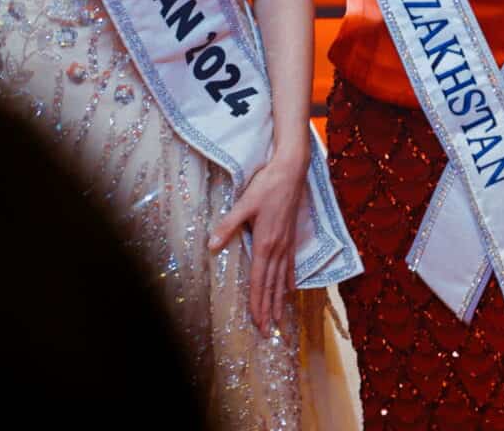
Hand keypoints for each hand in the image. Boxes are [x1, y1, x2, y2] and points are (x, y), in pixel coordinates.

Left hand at [207, 141, 309, 335]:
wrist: (291, 171)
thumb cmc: (267, 185)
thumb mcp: (244, 203)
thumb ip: (228, 226)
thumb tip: (211, 246)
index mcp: (265, 243)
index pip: (259, 280)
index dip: (258, 303)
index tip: (258, 322)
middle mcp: (278, 248)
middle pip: (272, 285)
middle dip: (270, 309)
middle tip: (269, 331)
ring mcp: (287, 243)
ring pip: (282, 279)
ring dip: (280, 300)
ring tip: (280, 319)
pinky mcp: (292, 237)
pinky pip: (291, 265)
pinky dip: (289, 280)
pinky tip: (290, 290)